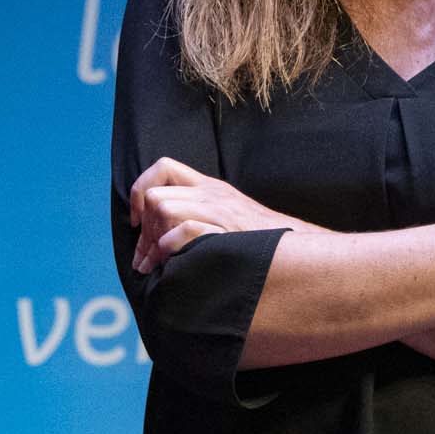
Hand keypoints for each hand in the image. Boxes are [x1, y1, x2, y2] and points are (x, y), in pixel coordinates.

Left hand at [130, 157, 311, 273]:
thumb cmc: (262, 241)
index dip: (141, 189)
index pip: (164, 167)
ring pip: (163, 208)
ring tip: (152, 265)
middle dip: (142, 230)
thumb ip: (202, 212)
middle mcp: (213, 194)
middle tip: (144, 258)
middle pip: (156, 195)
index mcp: (212, 188)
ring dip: (151, 241)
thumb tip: (163, 231)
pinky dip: (167, 247)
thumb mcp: (232, 215)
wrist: (297, 251)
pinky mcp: (224, 231)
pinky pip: (182, 229)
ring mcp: (219, 211)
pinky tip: (170, 264)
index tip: (137, 219)